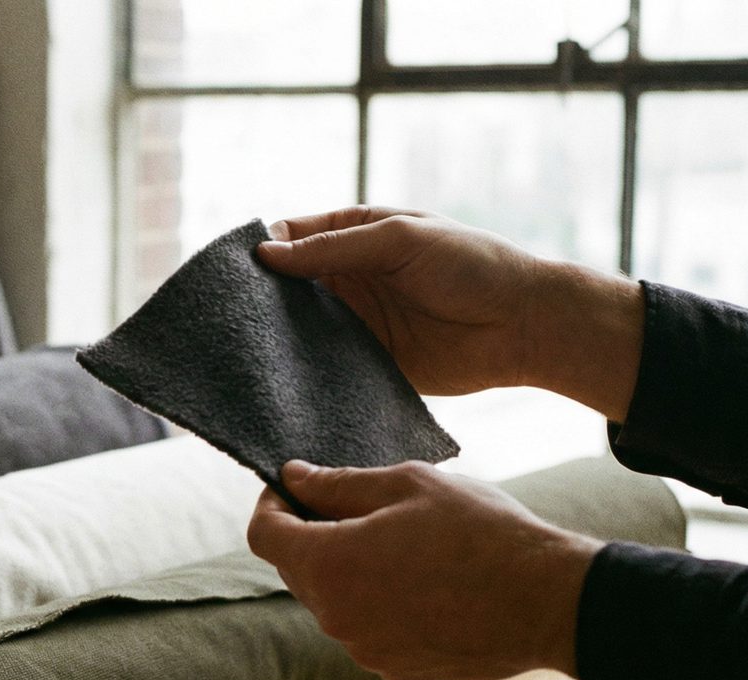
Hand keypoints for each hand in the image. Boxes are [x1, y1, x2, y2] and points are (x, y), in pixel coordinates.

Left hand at [246, 460, 603, 679]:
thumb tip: (293, 478)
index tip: (293, 489)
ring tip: (405, 547)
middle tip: (358, 508)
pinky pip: (368, 631)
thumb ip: (339, 484)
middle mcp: (336, 618)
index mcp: (329, 565)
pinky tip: (426, 585)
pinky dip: (380, 606)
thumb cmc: (482, 534)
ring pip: (334, 603)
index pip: (264, 535)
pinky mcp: (395, 671)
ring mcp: (365, 650)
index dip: (272, 505)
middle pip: (296, 570)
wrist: (548, 603)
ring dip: (350, 573)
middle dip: (313, 536)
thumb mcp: (408, 485)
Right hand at [257, 206, 643, 421]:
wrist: (523, 326)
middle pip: (285, 285)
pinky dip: (301, 370)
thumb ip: (334, 249)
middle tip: (224, 316)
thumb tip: (266, 255)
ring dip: (274, 336)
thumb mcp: (400, 240)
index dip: (260, 251)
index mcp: (354, 235)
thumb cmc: (471, 265)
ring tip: (240, 349)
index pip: (290, 237)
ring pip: (297, 327)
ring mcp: (355, 321)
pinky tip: (278, 378)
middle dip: (257, 298)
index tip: (234, 274)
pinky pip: (323, 364)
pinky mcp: (366, 361)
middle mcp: (348, 278)